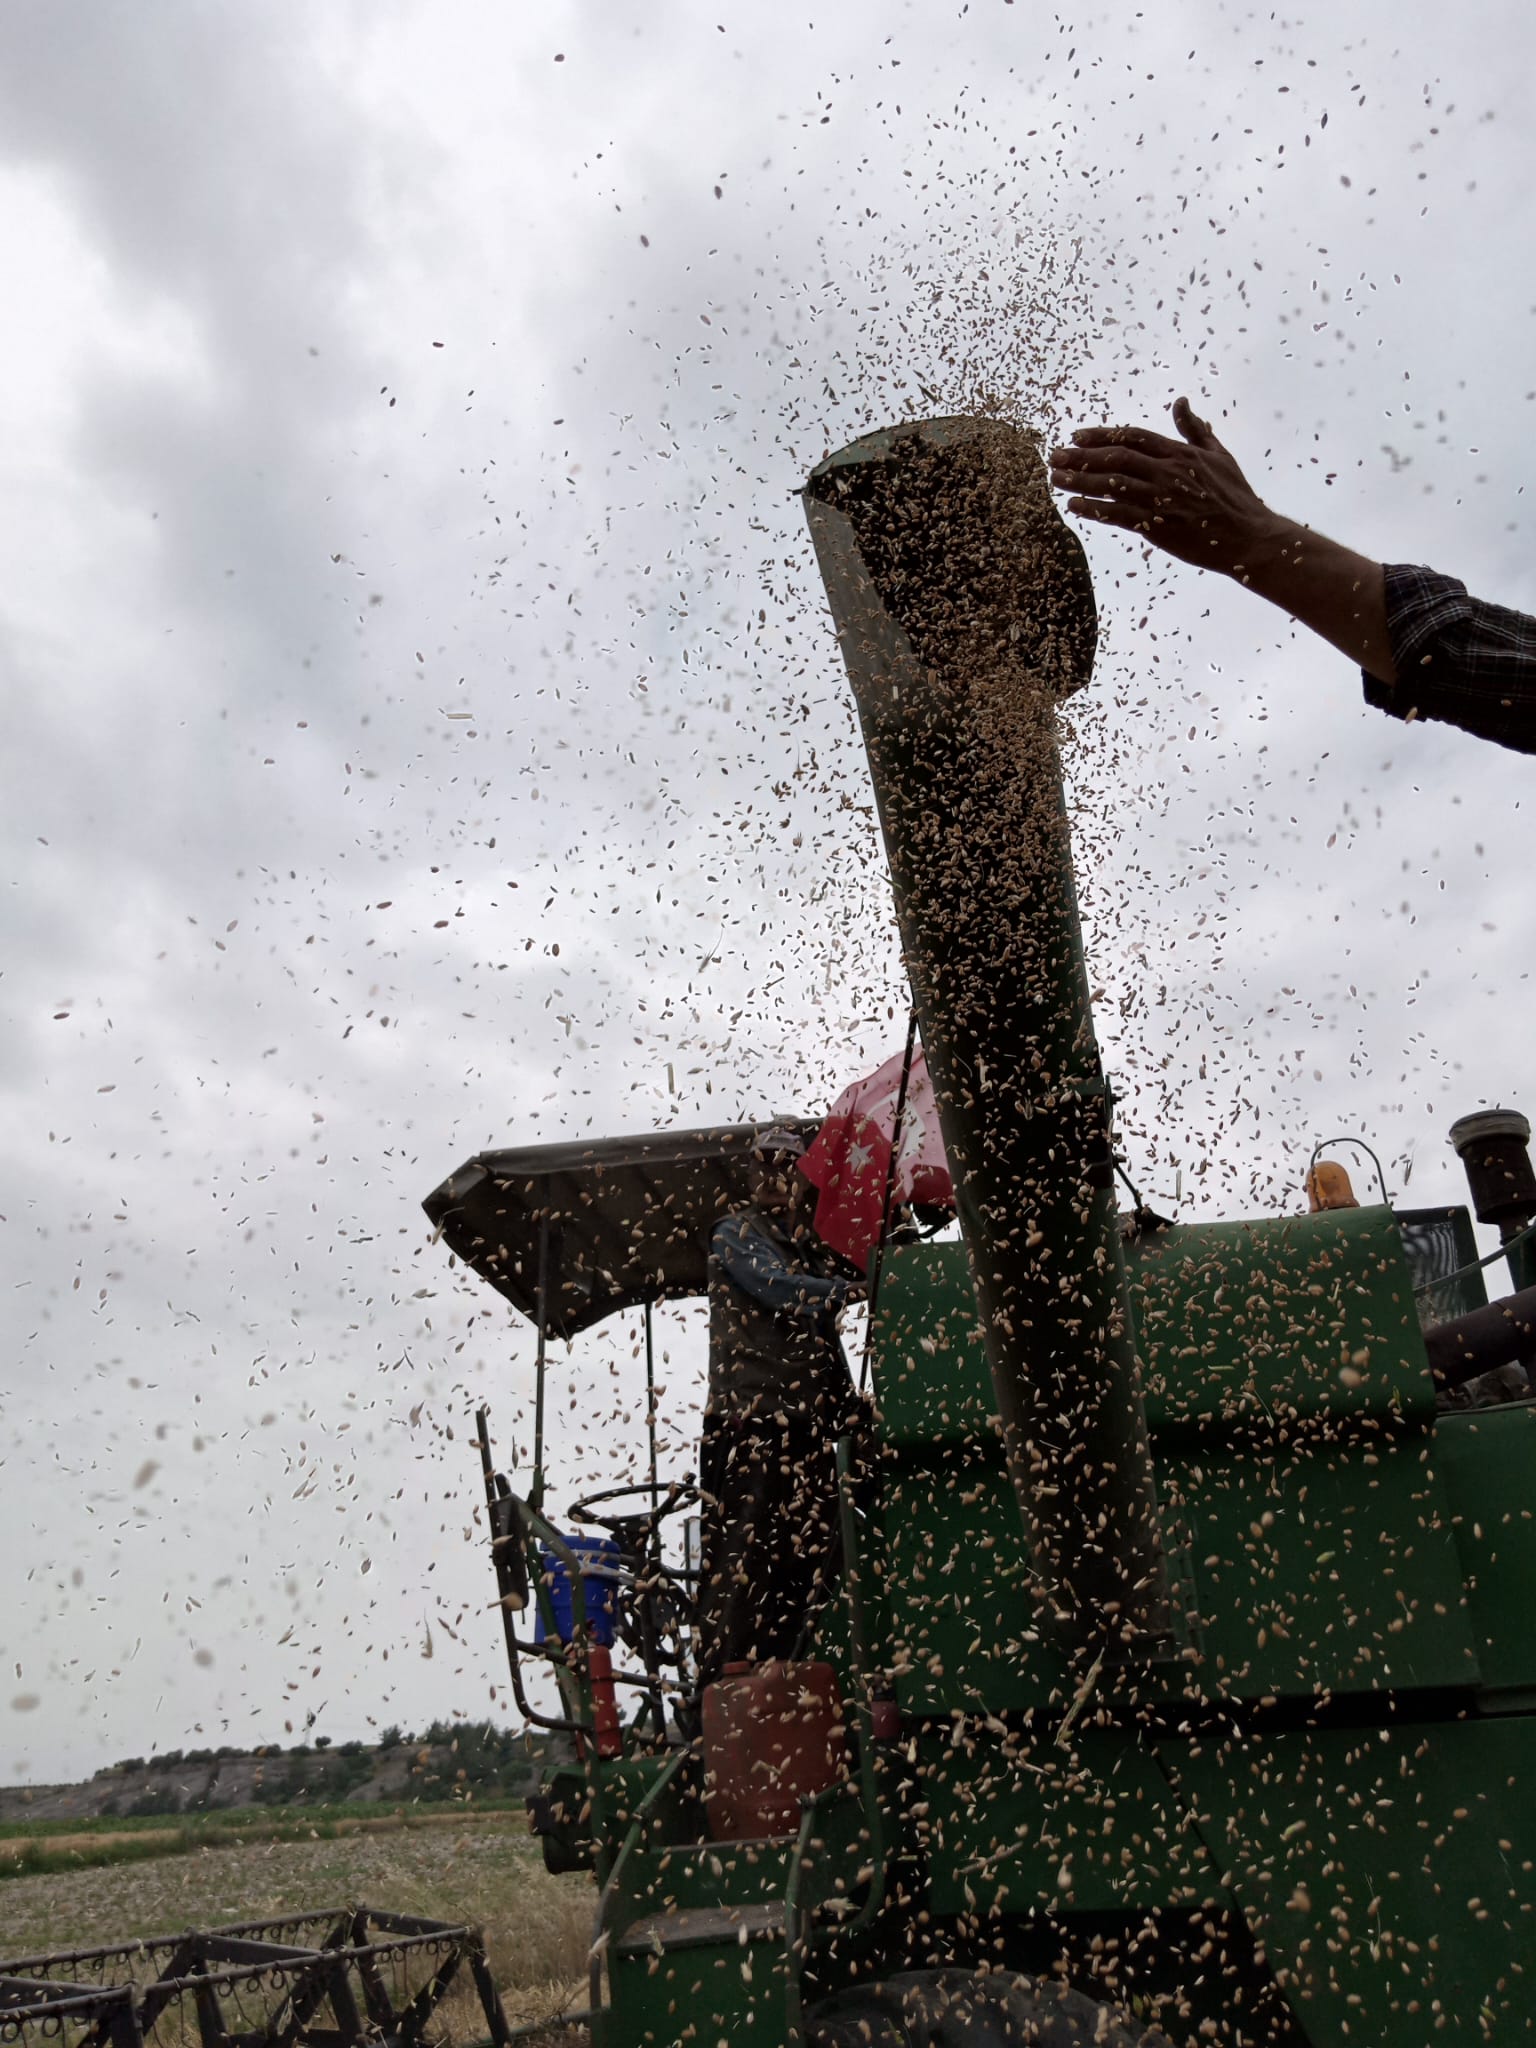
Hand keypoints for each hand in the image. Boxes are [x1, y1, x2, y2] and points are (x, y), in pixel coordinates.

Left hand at [1050, 398, 1287, 575]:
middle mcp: (1167, 472)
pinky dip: (1094, 510)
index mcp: (1180, 453)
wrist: (1248, 536)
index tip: (1077, 436)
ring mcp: (1161, 499)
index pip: (1132, 437)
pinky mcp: (1158, 527)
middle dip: (1081, 456)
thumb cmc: (1235, 497)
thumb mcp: (1219, 454)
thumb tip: (1181, 401)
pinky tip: (1074, 507)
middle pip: (1115, 458)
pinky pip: (1118, 515)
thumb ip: (1195, 429)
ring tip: (1056, 479)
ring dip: (1080, 481)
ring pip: (1111, 485)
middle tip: (1055, 456)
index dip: (1102, 434)